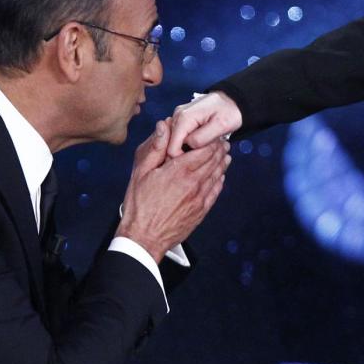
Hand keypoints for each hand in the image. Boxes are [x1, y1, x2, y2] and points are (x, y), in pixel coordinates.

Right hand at [117, 120, 229, 260]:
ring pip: (217, 175)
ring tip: (224, 155)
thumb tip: (164, 126)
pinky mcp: (201, 211)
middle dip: (219, 149)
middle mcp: (194, 183)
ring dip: (222, 163)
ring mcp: (200, 198)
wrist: (144, 238)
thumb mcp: (141, 173)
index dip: (210, 140)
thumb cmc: (139, 206)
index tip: (212, 134)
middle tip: (222, 141)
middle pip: (214, 161)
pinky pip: (215, 192)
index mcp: (179, 171)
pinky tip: (220, 176)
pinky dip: (220, 180)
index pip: (204, 149)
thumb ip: (155, 148)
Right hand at [167, 92, 242, 156]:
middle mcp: (177, 116)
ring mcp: (179, 117)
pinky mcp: (183, 120)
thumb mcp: (221, 126)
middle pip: (172, 145)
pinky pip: (180, 137)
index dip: (183, 158)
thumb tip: (189, 146)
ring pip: (176, 142)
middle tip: (204, 154)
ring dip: (188, 148)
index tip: (198, 162)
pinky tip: (201, 143)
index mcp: (184, 117)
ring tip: (204, 147)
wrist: (233, 100)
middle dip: (185, 154)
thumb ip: (203, 137)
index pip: (172, 147)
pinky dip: (189, 143)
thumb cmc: (230, 111)